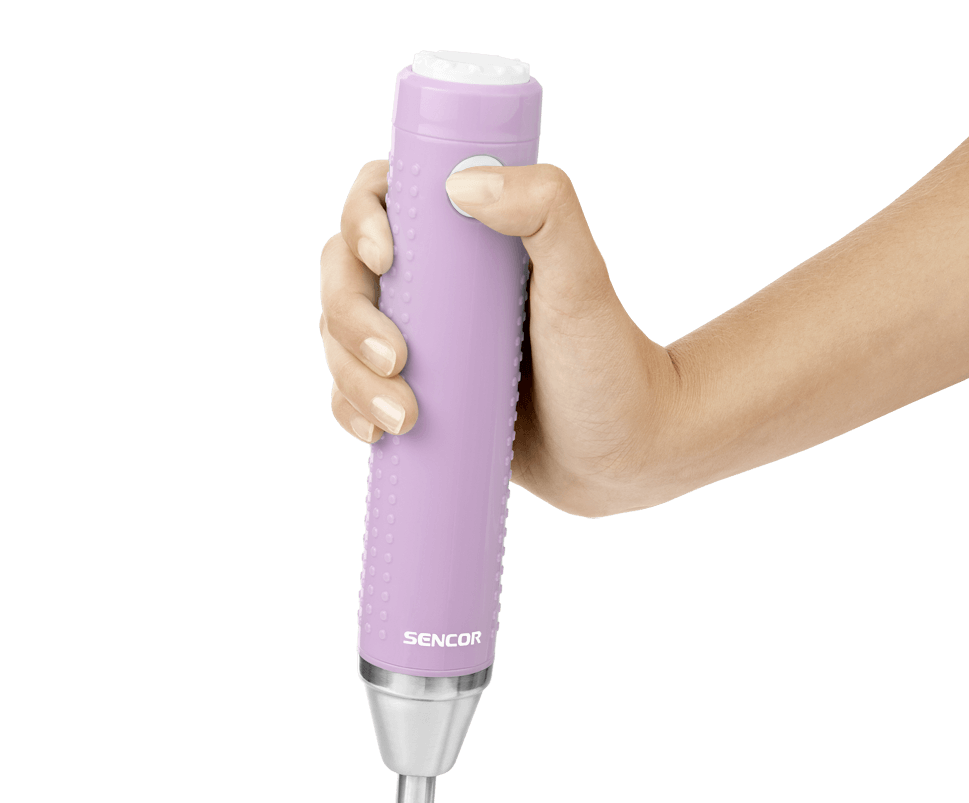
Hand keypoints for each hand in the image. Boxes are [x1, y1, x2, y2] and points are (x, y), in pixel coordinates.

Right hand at [320, 160, 678, 517]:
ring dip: (351, 375)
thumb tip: (465, 182)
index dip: (362, 221)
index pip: (383, 202)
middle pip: (345, 275)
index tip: (386, 259)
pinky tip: (374, 434)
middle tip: (396, 360)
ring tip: (404, 419)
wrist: (626, 454)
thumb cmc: (612, 363)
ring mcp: (423, 345)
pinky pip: (357, 396)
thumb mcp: (584, 281)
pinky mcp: (420, 398)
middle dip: (349, 316)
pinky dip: (350, 410)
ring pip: (342, 340)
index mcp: (464, 239)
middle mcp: (435, 285)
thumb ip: (548, 209)